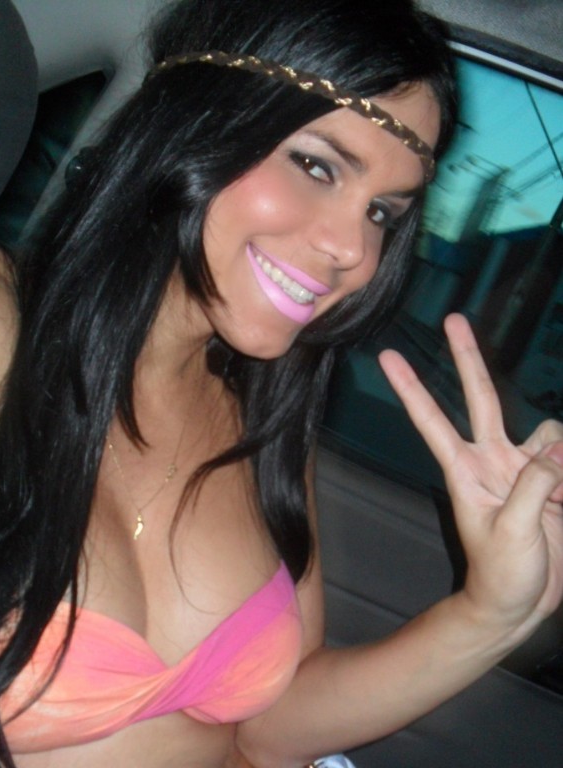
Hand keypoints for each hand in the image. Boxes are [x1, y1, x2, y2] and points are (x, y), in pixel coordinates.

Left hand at [379, 313, 562, 643]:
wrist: (519, 603)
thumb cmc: (502, 574)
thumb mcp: (514, 532)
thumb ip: (535, 484)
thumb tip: (555, 447)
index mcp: (465, 470)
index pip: (432, 420)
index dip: (412, 388)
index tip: (388, 358)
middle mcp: (490, 459)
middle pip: (480, 396)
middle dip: (467, 357)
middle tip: (453, 318)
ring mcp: (520, 467)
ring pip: (546, 428)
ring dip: (560, 449)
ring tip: (560, 497)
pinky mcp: (549, 481)